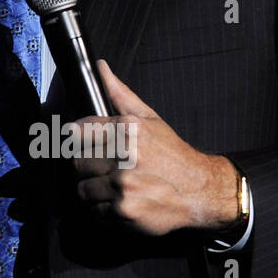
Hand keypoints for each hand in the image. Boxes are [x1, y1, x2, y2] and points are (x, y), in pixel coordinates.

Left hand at [73, 60, 240, 235]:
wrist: (200, 191)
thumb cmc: (173, 156)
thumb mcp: (151, 119)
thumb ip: (121, 95)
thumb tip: (101, 67)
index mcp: (128, 129)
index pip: (80, 130)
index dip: (79, 138)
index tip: (82, 143)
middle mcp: (125, 155)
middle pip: (78, 161)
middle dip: (88, 165)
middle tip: (105, 168)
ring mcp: (123, 184)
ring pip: (83, 188)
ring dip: (94, 189)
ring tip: (114, 187)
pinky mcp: (123, 209)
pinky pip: (95, 210)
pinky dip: (104, 209)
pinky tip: (122, 201)